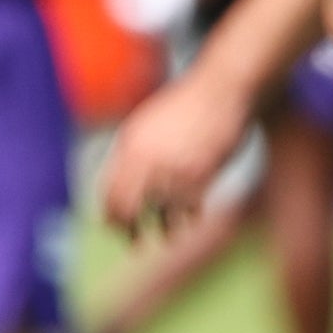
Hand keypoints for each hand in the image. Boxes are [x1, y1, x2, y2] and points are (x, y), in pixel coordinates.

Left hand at [98, 68, 258, 234]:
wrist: (222, 89)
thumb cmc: (185, 105)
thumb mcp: (147, 122)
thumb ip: (132, 151)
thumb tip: (119, 182)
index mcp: (130, 145)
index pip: (111, 191)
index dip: (110, 214)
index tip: (113, 227)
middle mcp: (148, 158)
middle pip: (129, 207)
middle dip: (128, 229)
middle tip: (134, 243)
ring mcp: (175, 167)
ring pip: (161, 212)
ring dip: (164, 228)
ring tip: (167, 237)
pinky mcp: (202, 172)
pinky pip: (189, 207)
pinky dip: (189, 216)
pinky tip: (191, 218)